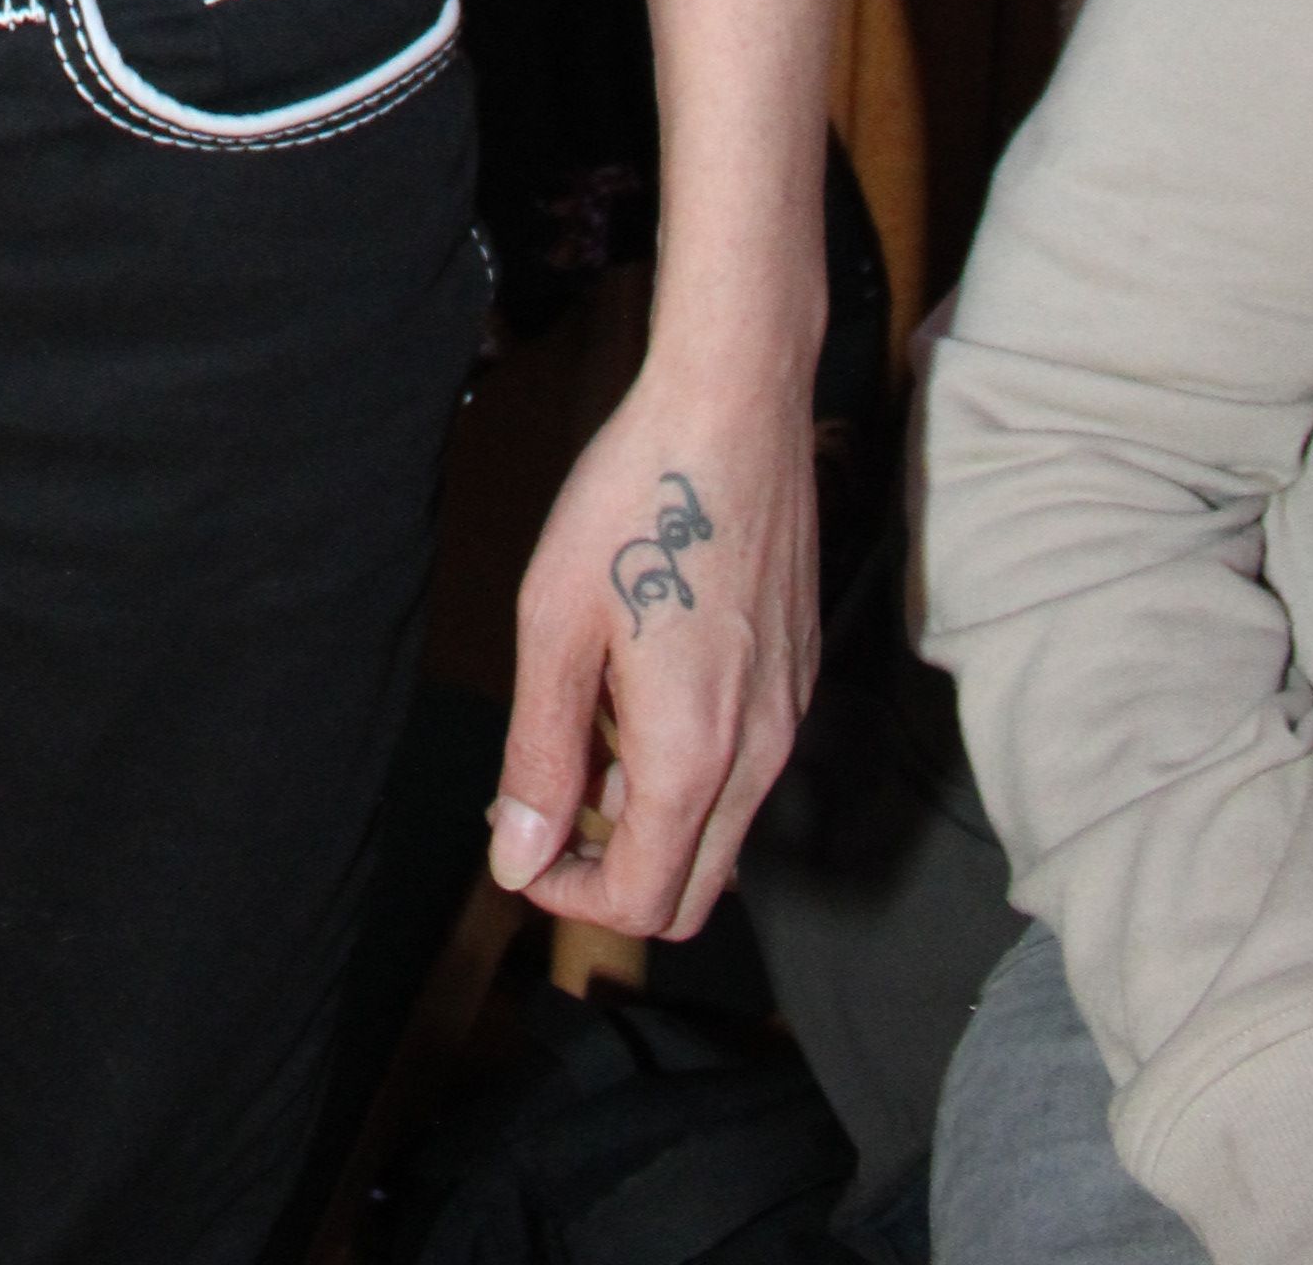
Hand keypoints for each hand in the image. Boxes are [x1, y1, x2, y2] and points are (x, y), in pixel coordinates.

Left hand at [488, 364, 820, 942]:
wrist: (734, 407)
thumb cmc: (633, 500)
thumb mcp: (555, 624)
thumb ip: (540, 754)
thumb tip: (516, 860)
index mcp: (693, 756)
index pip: (640, 904)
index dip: (563, 897)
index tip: (516, 842)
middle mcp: (758, 757)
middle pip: (691, 893)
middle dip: (610, 878)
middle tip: (540, 805)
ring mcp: (788, 717)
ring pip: (718, 832)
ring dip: (645, 820)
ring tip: (579, 726)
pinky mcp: (797, 677)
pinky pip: (742, 770)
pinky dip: (684, 770)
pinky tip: (634, 685)